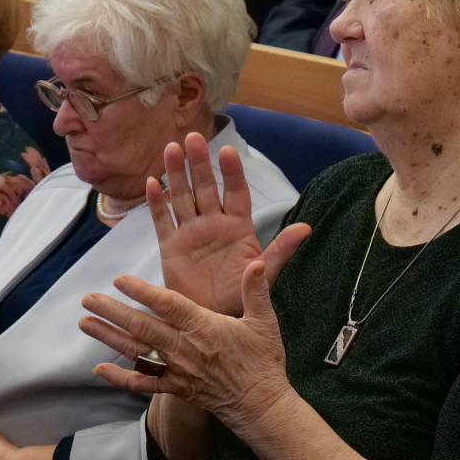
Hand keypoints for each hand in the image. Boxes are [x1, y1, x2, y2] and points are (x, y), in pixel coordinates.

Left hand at [79, 253, 300, 435]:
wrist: (259, 403)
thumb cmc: (262, 361)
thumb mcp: (265, 320)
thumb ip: (256, 290)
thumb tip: (254, 263)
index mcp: (205, 328)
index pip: (168, 305)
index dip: (142, 292)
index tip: (120, 280)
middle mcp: (185, 348)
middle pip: (142, 326)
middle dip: (113, 311)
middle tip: (88, 299)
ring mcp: (177, 370)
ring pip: (137, 351)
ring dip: (108, 337)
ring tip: (85, 323)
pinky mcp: (174, 387)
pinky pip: (142, 383)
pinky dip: (119, 377)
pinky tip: (99, 368)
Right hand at [150, 132, 307, 315]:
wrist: (214, 322)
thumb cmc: (242, 297)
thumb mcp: (265, 273)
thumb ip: (281, 250)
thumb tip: (306, 227)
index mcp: (238, 227)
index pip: (236, 192)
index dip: (231, 172)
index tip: (228, 151)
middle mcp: (214, 224)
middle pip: (205, 188)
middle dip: (200, 163)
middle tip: (192, 137)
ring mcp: (191, 233)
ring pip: (182, 197)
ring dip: (176, 174)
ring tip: (171, 149)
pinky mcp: (171, 247)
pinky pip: (162, 221)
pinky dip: (157, 203)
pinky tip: (153, 183)